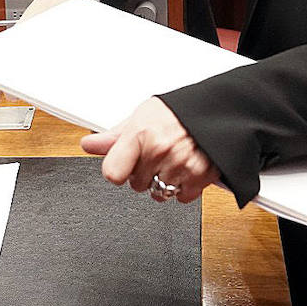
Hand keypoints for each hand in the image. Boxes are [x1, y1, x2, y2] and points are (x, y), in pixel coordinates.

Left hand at [81, 98, 219, 203]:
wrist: (218, 107)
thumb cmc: (178, 111)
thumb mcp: (142, 116)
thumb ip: (114, 137)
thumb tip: (89, 145)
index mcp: (141, 134)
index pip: (112, 173)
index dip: (118, 170)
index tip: (124, 165)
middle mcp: (159, 151)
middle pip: (136, 184)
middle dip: (144, 173)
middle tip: (157, 154)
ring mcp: (180, 165)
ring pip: (159, 193)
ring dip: (165, 181)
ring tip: (173, 160)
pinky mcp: (200, 177)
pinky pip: (183, 197)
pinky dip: (186, 187)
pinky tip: (187, 168)